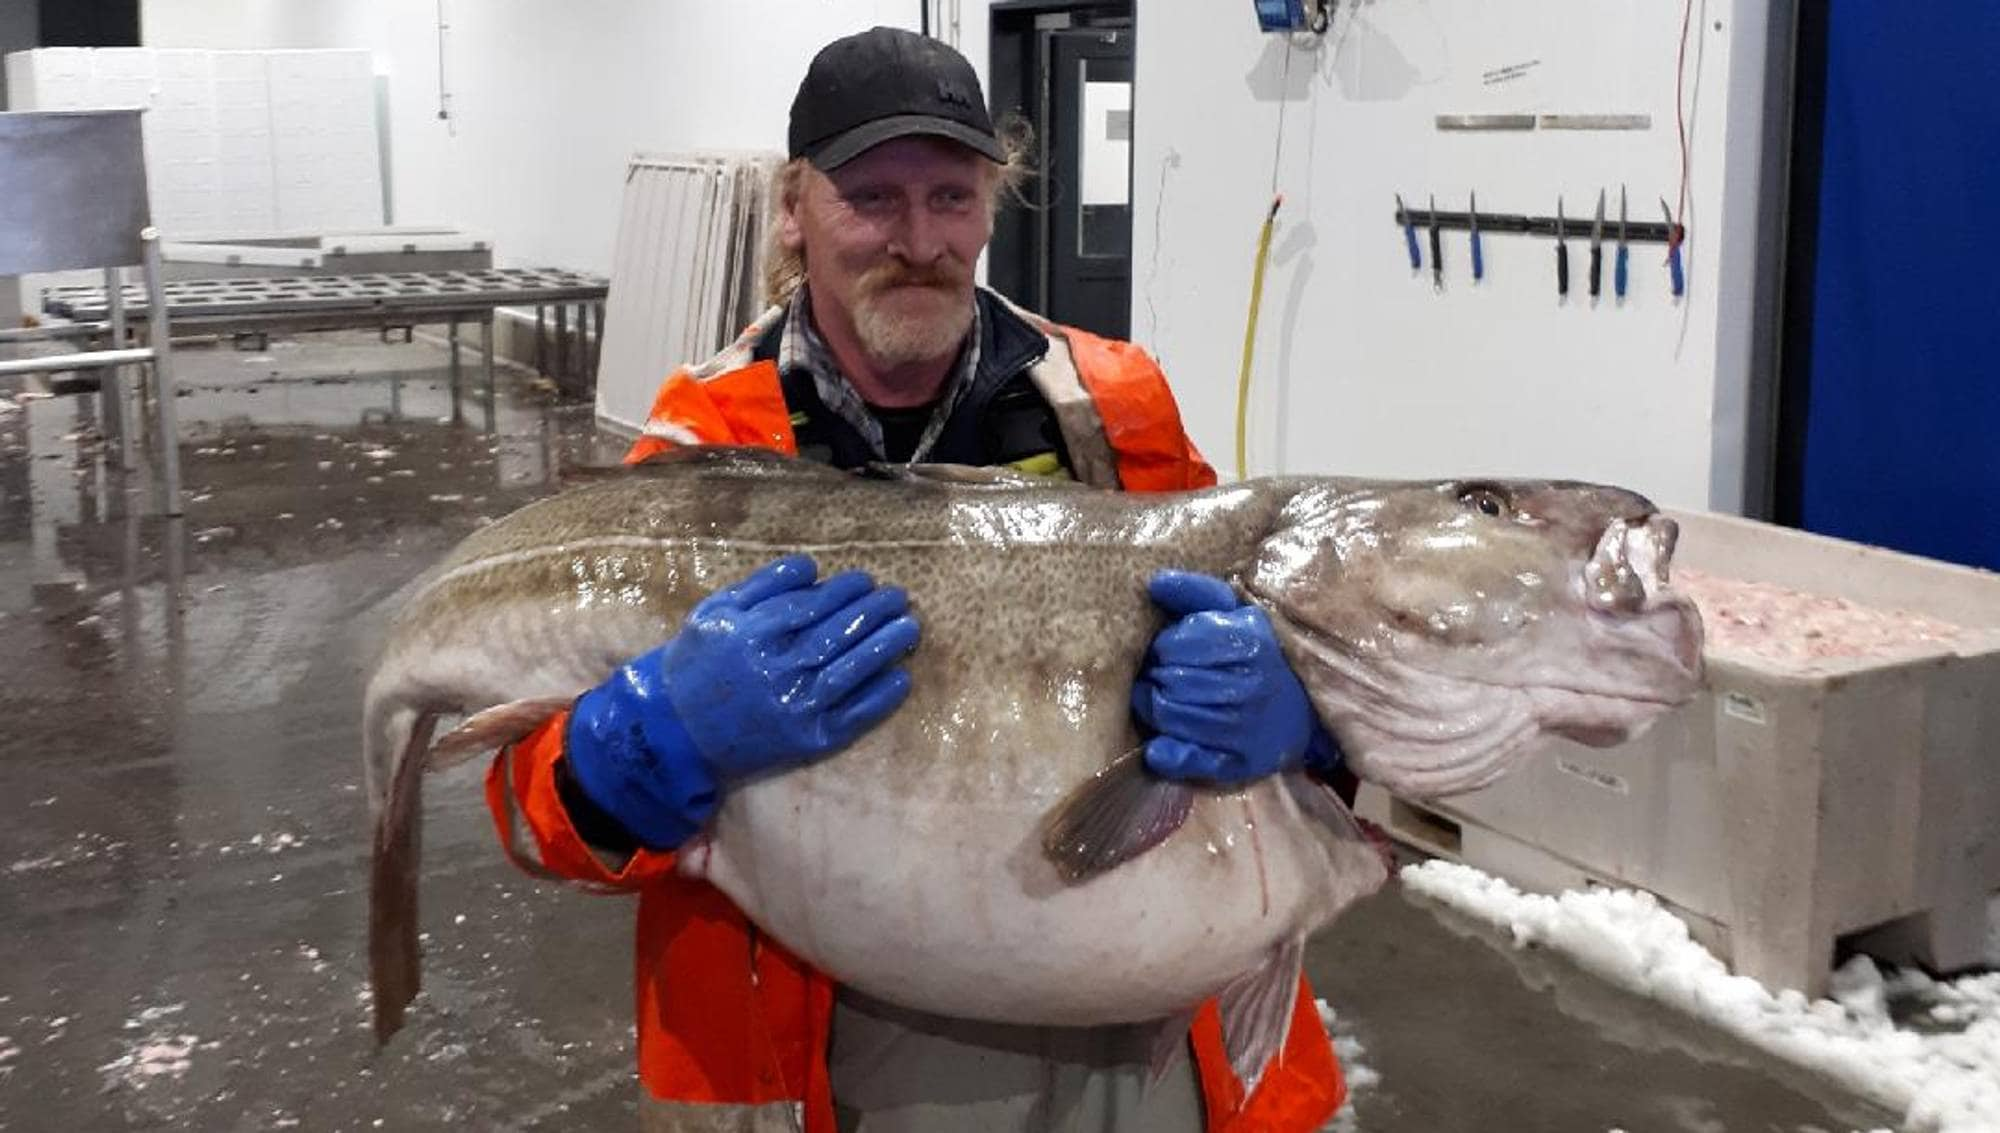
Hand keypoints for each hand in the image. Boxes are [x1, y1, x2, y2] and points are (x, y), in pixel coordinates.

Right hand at [564, 554, 920, 848]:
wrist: (675, 730)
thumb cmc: (698, 662)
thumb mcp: (715, 613)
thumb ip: (762, 586)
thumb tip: (812, 568)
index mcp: (750, 635)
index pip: (811, 606)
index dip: (844, 590)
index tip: (865, 579)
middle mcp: (774, 670)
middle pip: (836, 635)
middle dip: (873, 612)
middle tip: (898, 596)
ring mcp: (793, 708)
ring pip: (850, 672)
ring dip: (885, 647)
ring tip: (910, 627)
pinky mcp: (806, 740)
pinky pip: (853, 716)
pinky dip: (880, 697)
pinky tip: (901, 677)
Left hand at [1130, 570, 1329, 785]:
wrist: (1304, 708)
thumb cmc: (1259, 654)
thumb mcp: (1236, 613)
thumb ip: (1196, 593)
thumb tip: (1156, 582)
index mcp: (1248, 643)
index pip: (1174, 646)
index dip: (1163, 648)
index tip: (1169, 651)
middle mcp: (1248, 685)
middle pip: (1170, 682)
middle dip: (1156, 678)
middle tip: (1161, 677)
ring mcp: (1245, 728)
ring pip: (1171, 718)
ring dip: (1155, 708)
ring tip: (1161, 699)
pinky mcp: (1240, 763)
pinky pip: (1189, 759)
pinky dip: (1167, 753)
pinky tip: (1161, 744)